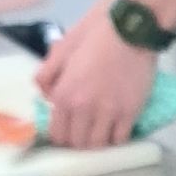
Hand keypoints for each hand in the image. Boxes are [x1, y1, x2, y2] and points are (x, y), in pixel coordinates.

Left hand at [37, 12, 155, 148]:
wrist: (130, 29)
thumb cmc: (94, 35)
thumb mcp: (61, 49)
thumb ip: (47, 74)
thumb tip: (45, 96)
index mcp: (63, 94)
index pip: (58, 134)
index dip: (62, 138)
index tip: (68, 133)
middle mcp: (83, 108)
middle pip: (78, 144)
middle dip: (79, 142)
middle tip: (84, 134)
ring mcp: (109, 112)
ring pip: (99, 145)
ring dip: (98, 143)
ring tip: (100, 133)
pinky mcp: (130, 112)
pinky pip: (121, 139)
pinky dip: (117, 138)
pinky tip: (116, 129)